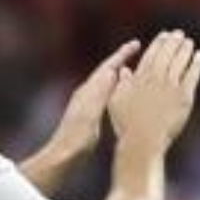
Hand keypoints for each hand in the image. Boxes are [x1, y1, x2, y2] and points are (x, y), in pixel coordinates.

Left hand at [43, 40, 140, 165]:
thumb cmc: (77, 138)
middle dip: (121, 59)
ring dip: (118, 73)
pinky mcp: (87, 115)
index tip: (136, 44)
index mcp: (89, 91)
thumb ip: (101, 92)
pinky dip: (114, 89)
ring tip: (131, 68)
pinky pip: (104, 94)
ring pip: (105, 82)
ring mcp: (85, 103)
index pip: (108, 67)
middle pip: (106, 70)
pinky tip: (118, 94)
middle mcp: (86, 93)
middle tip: (136, 50)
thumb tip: (113, 71)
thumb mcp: (91, 113)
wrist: (64, 156)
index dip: (122, 55)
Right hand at [108, 29, 199, 152]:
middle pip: (167, 54)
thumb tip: (125, 70)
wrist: (143, 140)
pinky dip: (197, 63)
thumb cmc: (127, 124)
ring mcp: (171, 86)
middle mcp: (156, 77)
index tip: (164, 35)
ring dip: (185, 49)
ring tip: (189, 42)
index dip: (159, 43)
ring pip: (180, 62)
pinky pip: (192, 75)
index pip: (151, 54)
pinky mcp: (184, 97)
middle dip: (173, 41)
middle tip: (179, 34)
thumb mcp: (116, 100)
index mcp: (140, 77)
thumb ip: (122, 83)